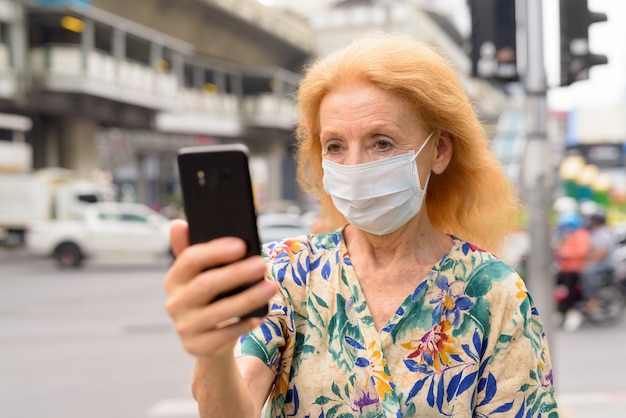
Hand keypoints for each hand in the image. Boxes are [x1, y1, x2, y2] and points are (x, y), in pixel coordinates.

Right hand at [164, 220, 276, 358]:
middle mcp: (174, 303)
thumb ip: (195, 250)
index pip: (190, 260)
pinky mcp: (196, 347)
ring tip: (271, 287)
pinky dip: (244, 324)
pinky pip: (224, 336)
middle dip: (236, 274)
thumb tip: (179, 224)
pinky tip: (261, 315)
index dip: (215, 251)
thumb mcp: (203, 274)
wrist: (208, 338)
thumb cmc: (212, 296)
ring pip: (219, 312)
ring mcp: (184, 327)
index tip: (241, 244)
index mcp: (174, 279)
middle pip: (206, 285)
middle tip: (262, 264)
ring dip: (248, 299)